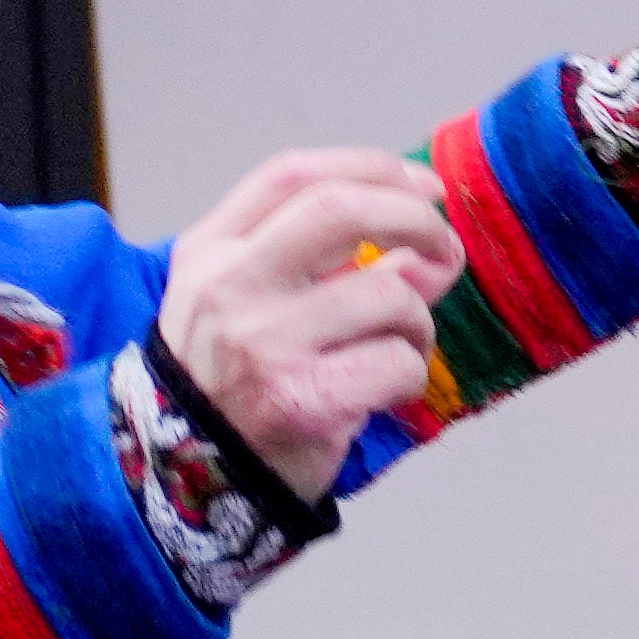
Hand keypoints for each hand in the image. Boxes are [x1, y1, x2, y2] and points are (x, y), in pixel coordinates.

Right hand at [154, 145, 458, 482]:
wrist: (194, 470)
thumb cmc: (238, 378)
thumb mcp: (259, 303)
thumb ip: (337, 266)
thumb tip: (431, 251)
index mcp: (212, 250)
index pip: (292, 176)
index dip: (372, 169)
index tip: (424, 186)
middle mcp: (230, 285)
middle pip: (339, 209)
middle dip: (416, 220)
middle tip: (444, 248)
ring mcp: (262, 341)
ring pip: (389, 294)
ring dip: (419, 323)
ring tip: (400, 347)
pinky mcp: (301, 398)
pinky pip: (399, 362)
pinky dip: (412, 374)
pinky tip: (385, 390)